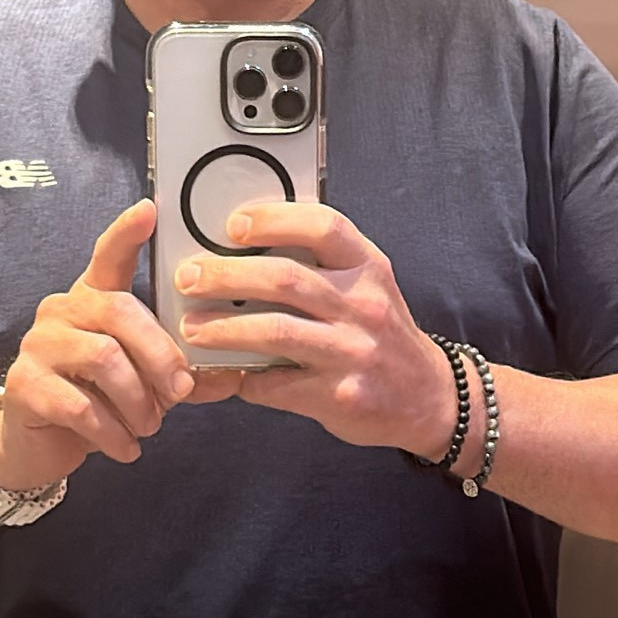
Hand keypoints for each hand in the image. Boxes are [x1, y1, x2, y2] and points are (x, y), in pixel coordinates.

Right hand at [0, 200, 199, 486]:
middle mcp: (61, 311)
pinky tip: (126, 448)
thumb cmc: (97, 402)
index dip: (126, 233)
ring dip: (138, 402)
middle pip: (120, 312)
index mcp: (93, 300)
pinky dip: (114, 433)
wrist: (38, 446)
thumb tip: (236, 374)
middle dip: (161, 356)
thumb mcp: (146, 384)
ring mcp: (38, 345)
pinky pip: (80, 405)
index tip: (149, 210)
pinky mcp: (24, 385)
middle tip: (178, 394)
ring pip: (104, 358)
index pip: (108, 257)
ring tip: (147, 427)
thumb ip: (184, 373)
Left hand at [173, 201, 461, 454]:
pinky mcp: (338, 395)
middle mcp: (363, 306)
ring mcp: (353, 352)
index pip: (323, 227)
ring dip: (224, 328)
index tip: (233, 224)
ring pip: (275, 331)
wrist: (428, 397)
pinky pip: (277, 384)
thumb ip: (321, 266)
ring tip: (191, 327)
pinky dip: (244, 378)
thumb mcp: (367, 287)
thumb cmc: (383, 334)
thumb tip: (245, 247)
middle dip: (226, 275)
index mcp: (367, 268)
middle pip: (284, 279)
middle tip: (189, 277)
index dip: (274, 220)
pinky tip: (225, 373)